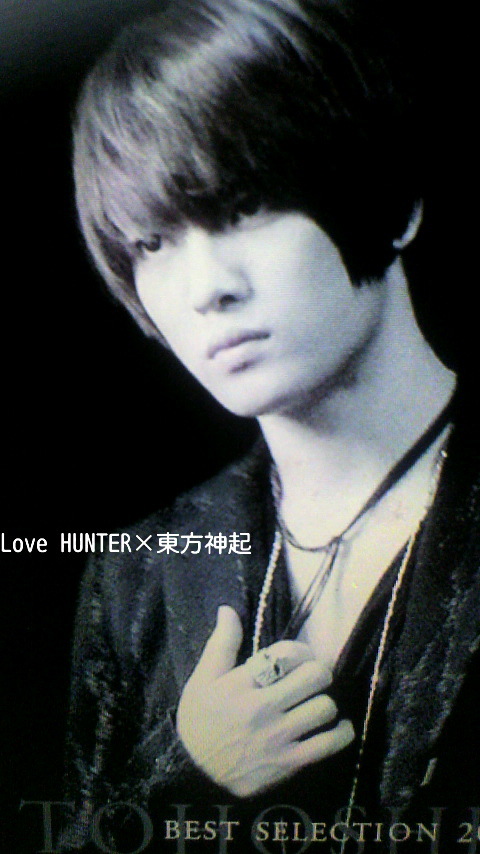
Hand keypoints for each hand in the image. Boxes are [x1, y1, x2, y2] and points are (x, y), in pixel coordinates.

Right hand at [176, 605, 354, 796]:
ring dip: (326, 702)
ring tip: (317, 703)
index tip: (298, 659)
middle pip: (315, 677)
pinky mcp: (289, 764)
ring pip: (325, 708)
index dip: (300, 651)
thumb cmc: (199, 721)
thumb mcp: (202, 679)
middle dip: (318, 672)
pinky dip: (341, 733)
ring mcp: (278, 738)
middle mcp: (264, 708)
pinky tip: (335, 727)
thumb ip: (222, 643)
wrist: (192, 774)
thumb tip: (228, 609)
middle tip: (312, 678)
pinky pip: (329, 744)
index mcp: (243, 684)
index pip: (288, 654)